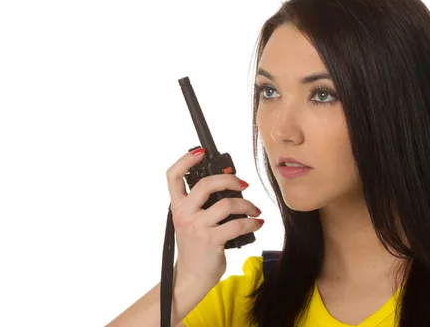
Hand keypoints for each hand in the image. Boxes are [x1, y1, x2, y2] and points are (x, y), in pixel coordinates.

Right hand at [166, 148, 263, 287]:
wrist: (192, 276)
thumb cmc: (195, 246)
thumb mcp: (190, 222)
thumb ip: (201, 204)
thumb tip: (229, 185)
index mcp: (177, 207)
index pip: (173, 177)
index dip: (185, 160)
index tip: (200, 152)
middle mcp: (184, 214)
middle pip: (205, 184)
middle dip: (229, 179)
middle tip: (242, 184)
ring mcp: (197, 227)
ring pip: (227, 204)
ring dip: (247, 204)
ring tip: (254, 209)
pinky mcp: (211, 241)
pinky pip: (238, 224)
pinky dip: (252, 222)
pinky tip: (257, 222)